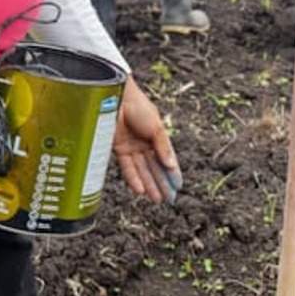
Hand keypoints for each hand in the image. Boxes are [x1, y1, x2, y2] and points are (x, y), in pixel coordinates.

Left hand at [113, 74, 182, 203]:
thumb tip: (171, 166)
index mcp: (156, 136)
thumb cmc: (138, 106)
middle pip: (154, 167)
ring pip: (142, 170)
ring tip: (156, 199)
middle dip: (161, 183)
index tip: (178, 187)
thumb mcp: (157, 127)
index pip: (166, 159)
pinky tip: (141, 189)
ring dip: (149, 185)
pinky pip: (127, 167)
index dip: (172, 173)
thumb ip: (163, 147)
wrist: (116, 96)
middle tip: (167, 199)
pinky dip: (134, 178)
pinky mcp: (118, 148)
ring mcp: (131, 146)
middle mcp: (144, 143)